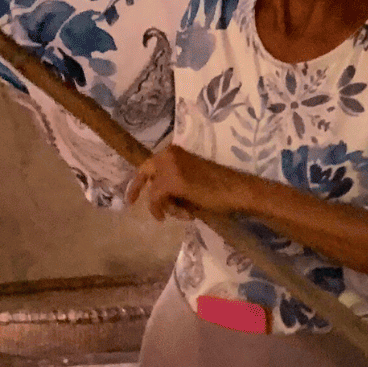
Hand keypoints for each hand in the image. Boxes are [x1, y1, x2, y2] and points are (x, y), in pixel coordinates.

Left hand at [124, 144, 256, 221]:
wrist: (236, 191)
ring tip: (184, 214)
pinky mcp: (171, 181)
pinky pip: (157, 199)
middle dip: (137, 188)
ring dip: (166, 205)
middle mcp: (168, 154)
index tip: (134, 194)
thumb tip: (158, 194)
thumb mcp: (191, 179)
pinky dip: (163, 209)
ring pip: (154, 190)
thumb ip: (173, 180)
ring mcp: (168, 166)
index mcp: (175, 151)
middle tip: (131, 201)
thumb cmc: (221, 188)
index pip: (151, 163)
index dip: (142, 179)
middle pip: (145, 172)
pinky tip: (180, 216)